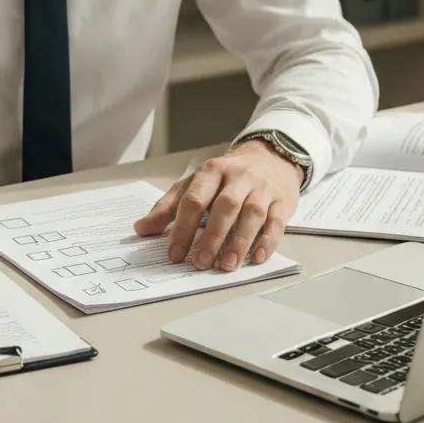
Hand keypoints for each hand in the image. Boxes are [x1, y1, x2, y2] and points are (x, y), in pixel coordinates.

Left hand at [133, 140, 301, 270]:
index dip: (183, 228)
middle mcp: (238, 177)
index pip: (194, 199)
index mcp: (212, 171)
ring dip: (239, 241)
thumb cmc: (226, 177)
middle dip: (211, 236)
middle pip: (224, 206)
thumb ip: (168, 206)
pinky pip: (277, 221)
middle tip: (200, 263)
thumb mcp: (195, 183)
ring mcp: (262, 188)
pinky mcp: (282, 201)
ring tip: (226, 266)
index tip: (174, 254)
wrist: (269, 157)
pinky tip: (257, 258)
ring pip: (251, 213)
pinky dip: (268, 241)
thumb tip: (140, 229)